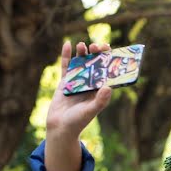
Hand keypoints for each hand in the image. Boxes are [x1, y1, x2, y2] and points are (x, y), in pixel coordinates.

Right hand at [44, 41, 112, 170]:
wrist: (60, 127)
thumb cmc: (78, 122)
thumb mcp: (90, 111)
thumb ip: (100, 100)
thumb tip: (109, 87)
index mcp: (99, 90)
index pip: (107, 73)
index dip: (109, 62)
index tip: (111, 51)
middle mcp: (90, 84)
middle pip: (95, 65)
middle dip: (96, 55)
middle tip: (97, 46)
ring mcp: (77, 82)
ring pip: (81, 63)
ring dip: (83, 53)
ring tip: (83, 45)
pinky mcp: (64, 82)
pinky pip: (66, 66)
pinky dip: (67, 55)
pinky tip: (68, 44)